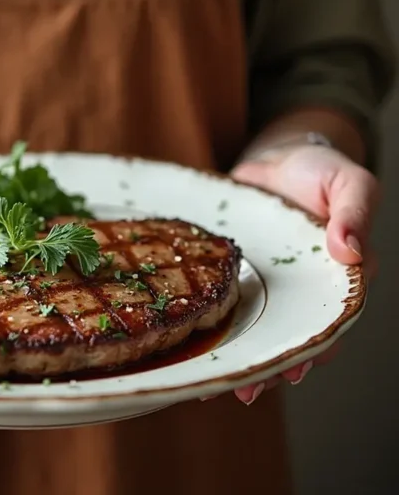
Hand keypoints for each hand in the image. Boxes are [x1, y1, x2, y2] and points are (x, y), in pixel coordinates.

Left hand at [221, 143, 378, 404]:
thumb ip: (355, 212)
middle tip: (247, 390)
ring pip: (254, 328)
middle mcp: (299, 290)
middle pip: (287, 336)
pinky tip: (195, 346)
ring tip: (216, 383)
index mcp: (335, 278)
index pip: (328, 322)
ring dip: (238, 356)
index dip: (313, 349)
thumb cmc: (320, 172)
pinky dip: (212, 324)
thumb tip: (350, 248)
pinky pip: (225, 303)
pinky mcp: (236, 275)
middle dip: (269, 366)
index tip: (296, 370)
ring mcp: (267, 286)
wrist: (277, 159)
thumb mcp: (349, 183)